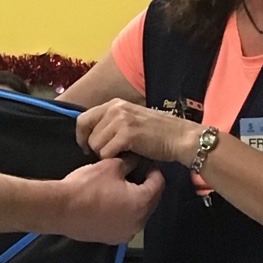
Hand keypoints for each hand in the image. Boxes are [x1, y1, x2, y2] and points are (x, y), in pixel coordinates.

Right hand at [55, 154, 163, 243]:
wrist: (60, 209)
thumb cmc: (86, 187)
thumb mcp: (111, 167)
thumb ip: (129, 163)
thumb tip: (136, 160)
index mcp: (142, 203)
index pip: (158, 184)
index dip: (154, 171)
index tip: (147, 164)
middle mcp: (138, 223)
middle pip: (150, 201)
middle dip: (144, 187)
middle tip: (135, 173)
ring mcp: (125, 234)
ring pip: (137, 213)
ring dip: (133, 201)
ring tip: (121, 187)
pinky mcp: (112, 239)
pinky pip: (124, 223)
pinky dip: (122, 213)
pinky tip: (110, 202)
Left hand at [76, 99, 202, 168]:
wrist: (180, 137)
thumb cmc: (158, 132)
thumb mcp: (132, 119)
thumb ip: (113, 122)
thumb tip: (93, 136)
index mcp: (114, 104)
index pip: (83, 119)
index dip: (82, 136)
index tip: (88, 148)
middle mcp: (115, 108)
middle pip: (88, 134)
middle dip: (96, 148)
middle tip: (111, 154)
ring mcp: (121, 120)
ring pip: (96, 145)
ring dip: (106, 155)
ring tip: (123, 154)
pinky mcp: (127, 134)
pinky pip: (106, 153)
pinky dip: (114, 159)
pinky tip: (128, 156)